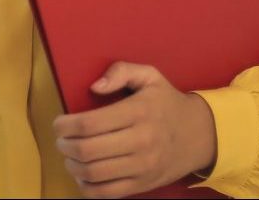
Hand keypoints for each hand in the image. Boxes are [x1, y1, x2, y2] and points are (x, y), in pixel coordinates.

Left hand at [53, 62, 216, 198]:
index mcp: (138, 112)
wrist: (200, 135)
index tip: (59, 123)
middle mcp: (141, 140)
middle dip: (64, 145)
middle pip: (87, 150)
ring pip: (94, 173)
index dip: (65, 125)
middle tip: (61, 140)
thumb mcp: (149, 76)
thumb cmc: (167, 103)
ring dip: (72, 166)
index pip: (89, 123)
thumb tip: (95, 86)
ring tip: (69, 156)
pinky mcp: (143, 184)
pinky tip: (82, 174)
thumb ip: (120, 72)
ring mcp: (143, 166)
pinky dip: (87, 187)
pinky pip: (107, 193)